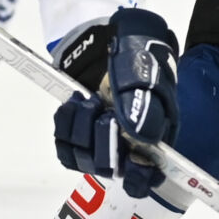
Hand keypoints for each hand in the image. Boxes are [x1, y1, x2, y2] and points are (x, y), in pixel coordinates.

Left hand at [52, 7, 179, 197]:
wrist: (110, 40)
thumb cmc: (138, 57)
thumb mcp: (146, 76)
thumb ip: (145, 107)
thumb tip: (141, 138)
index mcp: (154, 139)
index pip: (145, 178)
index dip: (135, 176)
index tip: (127, 157)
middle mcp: (128, 147)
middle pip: (109, 168)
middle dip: (101, 140)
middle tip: (100, 107)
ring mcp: (102, 142)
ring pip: (84, 160)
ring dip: (79, 129)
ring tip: (86, 99)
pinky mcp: (80, 135)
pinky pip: (66, 148)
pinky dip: (64, 127)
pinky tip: (72, 106)